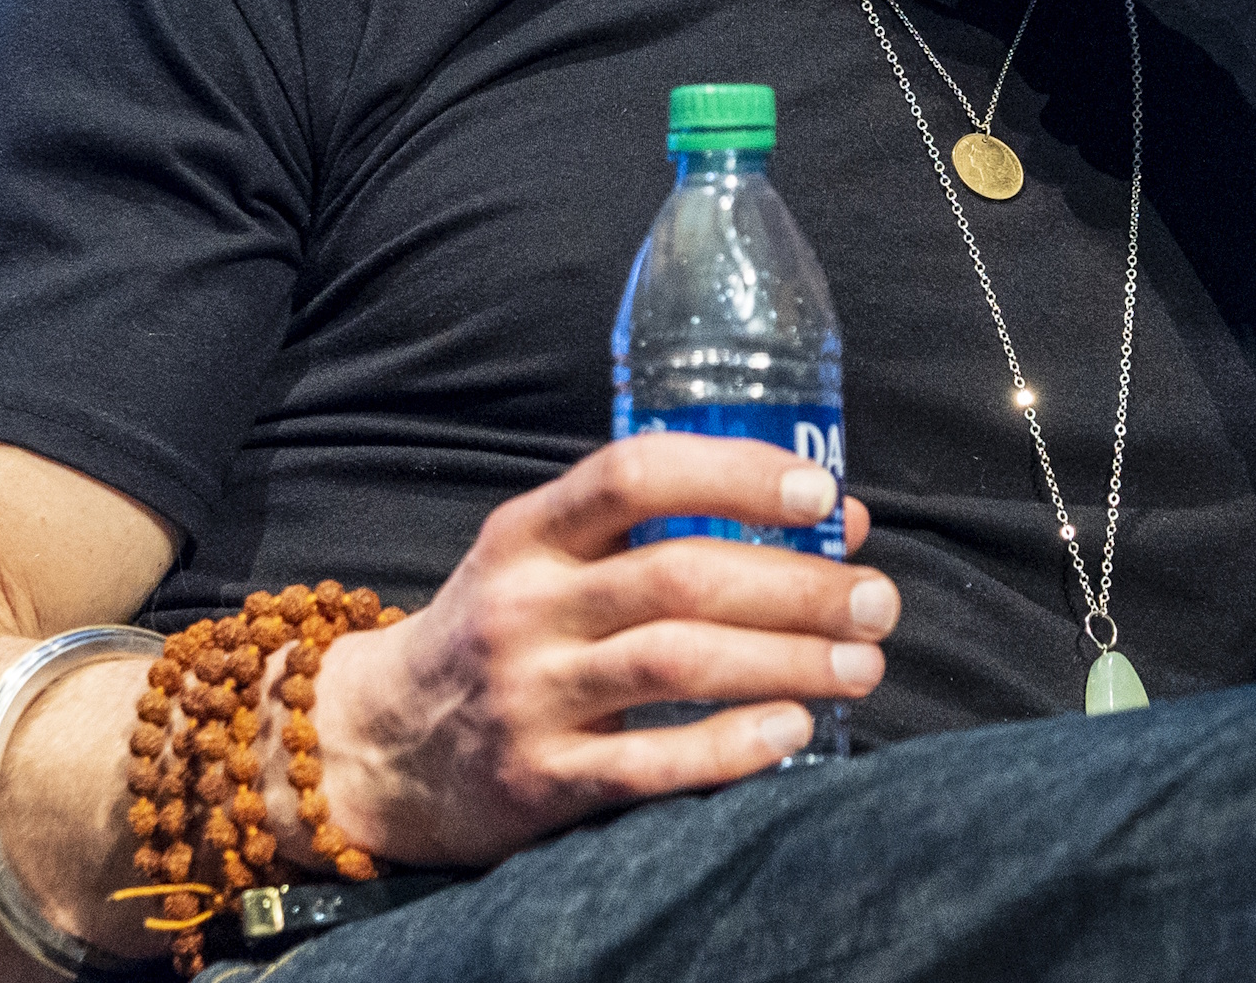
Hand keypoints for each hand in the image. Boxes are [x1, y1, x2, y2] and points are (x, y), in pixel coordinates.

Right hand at [286, 434, 892, 867]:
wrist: (378, 746)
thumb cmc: (499, 633)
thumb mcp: (547, 561)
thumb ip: (664, 532)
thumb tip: (834, 519)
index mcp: (529, 532)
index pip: (634, 474)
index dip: (734, 475)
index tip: (821, 495)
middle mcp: (525, 605)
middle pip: (680, 577)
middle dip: (797, 585)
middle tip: (877, 599)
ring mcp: (529, 694)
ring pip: (677, 662)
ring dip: (787, 659)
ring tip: (863, 664)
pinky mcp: (539, 780)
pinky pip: (649, 762)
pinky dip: (732, 745)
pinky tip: (793, 727)